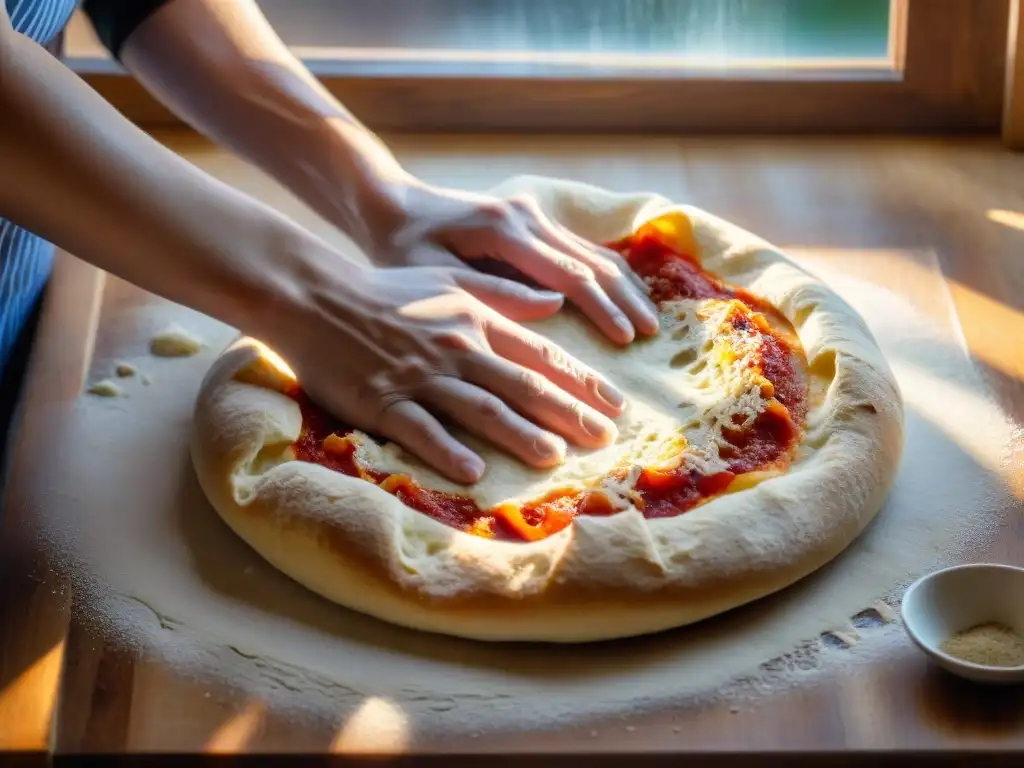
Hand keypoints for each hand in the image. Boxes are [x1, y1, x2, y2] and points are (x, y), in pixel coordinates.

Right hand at [271, 261, 624, 483]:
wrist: (315, 296)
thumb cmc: (386, 291)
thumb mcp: (450, 282)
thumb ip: (505, 294)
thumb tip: (557, 303)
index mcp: (476, 319)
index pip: (540, 354)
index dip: (581, 380)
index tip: (614, 403)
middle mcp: (457, 347)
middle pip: (522, 385)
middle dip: (568, 413)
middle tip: (605, 438)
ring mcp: (420, 376)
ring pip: (481, 407)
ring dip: (520, 433)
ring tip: (555, 457)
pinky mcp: (383, 401)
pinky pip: (420, 429)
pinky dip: (446, 449)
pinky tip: (473, 473)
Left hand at [364, 181, 658, 345]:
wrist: (391, 204)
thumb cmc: (402, 248)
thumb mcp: (434, 278)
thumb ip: (491, 292)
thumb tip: (554, 309)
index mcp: (505, 231)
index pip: (570, 275)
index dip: (603, 309)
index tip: (627, 340)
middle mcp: (527, 216)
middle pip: (593, 260)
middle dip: (625, 299)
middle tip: (652, 335)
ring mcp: (532, 214)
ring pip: (593, 251)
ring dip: (623, 286)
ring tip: (648, 320)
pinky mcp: (532, 220)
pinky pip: (579, 248)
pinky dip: (606, 274)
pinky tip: (623, 297)